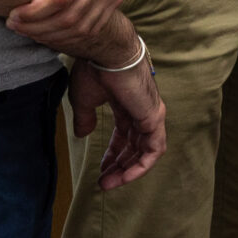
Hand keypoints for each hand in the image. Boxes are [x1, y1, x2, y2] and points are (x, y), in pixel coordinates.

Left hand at [8, 0, 124, 51]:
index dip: (35, 11)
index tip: (13, 13)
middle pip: (69, 17)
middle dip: (37, 25)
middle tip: (13, 23)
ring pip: (79, 27)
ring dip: (49, 34)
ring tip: (24, 28)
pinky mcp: (115, 1)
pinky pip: (89, 28)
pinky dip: (65, 37)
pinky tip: (43, 31)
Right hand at [68, 52, 166, 189]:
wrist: (106, 54)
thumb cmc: (95, 70)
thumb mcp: (84, 100)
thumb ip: (85, 119)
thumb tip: (82, 135)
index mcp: (127, 104)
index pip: (124, 134)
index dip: (113, 153)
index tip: (100, 169)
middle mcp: (142, 109)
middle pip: (134, 145)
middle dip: (119, 165)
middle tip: (104, 182)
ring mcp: (151, 114)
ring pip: (145, 151)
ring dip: (128, 170)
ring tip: (109, 184)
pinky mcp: (155, 117)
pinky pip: (154, 150)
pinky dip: (141, 166)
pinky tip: (125, 177)